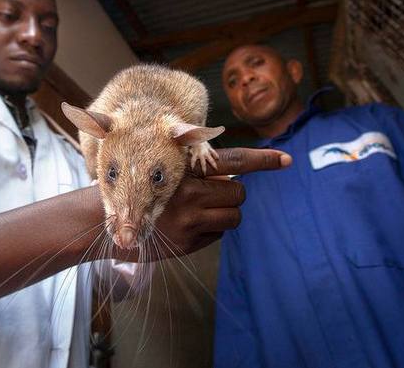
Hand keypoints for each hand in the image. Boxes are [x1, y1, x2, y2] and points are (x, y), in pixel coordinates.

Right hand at [150, 147, 290, 257]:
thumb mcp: (169, 170)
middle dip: (231, 194)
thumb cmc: (146, 188)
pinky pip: (219, 234)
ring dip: (225, 212)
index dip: (263, 160)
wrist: (116, 221)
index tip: (287, 160)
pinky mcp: (188, 243)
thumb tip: (235, 177)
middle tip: (211, 194)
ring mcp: (190, 222)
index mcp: (186, 170)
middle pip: (238, 192)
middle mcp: (189, 195)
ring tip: (200, 210)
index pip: (234, 161)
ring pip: (234, 216)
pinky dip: (212, 228)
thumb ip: (201, 170)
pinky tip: (189, 224)